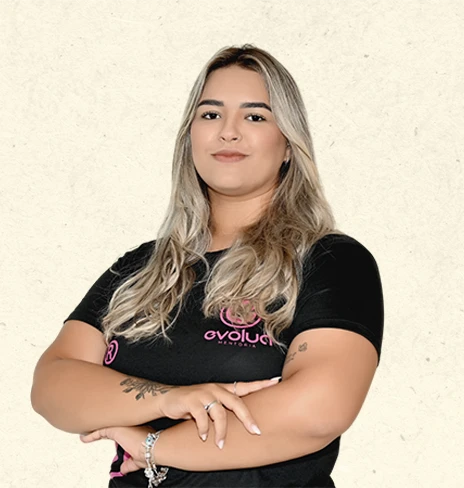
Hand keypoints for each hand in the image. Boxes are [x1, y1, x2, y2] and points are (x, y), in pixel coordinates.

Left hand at [80, 425, 154, 474]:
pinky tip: (83, 439)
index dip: (113, 435)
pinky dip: (91, 435)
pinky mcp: (116, 429)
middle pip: (111, 429)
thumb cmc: (151, 452)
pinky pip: (99, 432)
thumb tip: (123, 470)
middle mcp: (128, 427)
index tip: (105, 436)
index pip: (120, 434)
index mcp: (134, 433)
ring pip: (105, 428)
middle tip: (92, 433)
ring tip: (86, 433)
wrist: (153, 447)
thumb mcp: (137, 461)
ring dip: (94, 431)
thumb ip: (129, 464)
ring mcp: (122, 427)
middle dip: (102, 431)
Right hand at [157, 377, 279, 448]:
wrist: (168, 399)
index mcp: (223, 389)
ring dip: (221, 430)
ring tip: (220, 444)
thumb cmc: (193, 403)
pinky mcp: (191, 400)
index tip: (275, 381)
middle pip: (236, 402)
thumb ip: (225, 409)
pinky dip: (203, 429)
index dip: (260, 384)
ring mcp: (204, 394)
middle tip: (256, 431)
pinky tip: (203, 437)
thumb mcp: (211, 404)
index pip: (245, 386)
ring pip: (219, 412)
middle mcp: (216, 389)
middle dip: (247, 418)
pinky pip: (201, 417)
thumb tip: (243, 422)